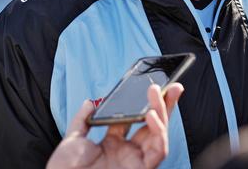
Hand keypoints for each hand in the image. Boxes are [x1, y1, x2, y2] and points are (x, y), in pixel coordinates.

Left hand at [46, 83, 183, 168]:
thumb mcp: (73, 139)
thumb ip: (83, 119)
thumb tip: (89, 102)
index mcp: (113, 145)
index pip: (135, 121)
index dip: (143, 105)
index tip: (150, 88)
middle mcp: (127, 153)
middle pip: (153, 126)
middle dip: (165, 106)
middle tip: (173, 86)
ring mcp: (135, 161)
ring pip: (159, 135)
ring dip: (162, 112)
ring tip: (157, 93)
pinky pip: (158, 151)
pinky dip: (159, 132)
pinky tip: (151, 115)